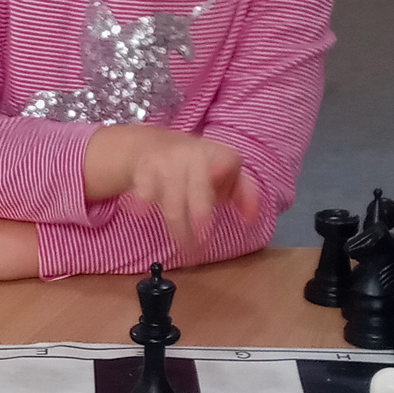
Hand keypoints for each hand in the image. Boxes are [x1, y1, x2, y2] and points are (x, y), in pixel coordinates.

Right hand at [84, 126, 262, 254]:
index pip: (227, 160)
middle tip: (202, 244)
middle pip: (197, 189)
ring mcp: (166, 163)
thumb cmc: (198, 169)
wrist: (153, 146)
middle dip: (200, 215)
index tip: (220, 176)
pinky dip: (142, 205)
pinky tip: (142, 214)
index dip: (224, 170)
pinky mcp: (143, 173)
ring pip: (172, 200)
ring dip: (178, 226)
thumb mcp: (224, 174)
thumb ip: (244, 194)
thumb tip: (252, 218)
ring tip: (186, 246)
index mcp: (216, 155)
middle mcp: (191, 156)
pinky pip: (144, 193)